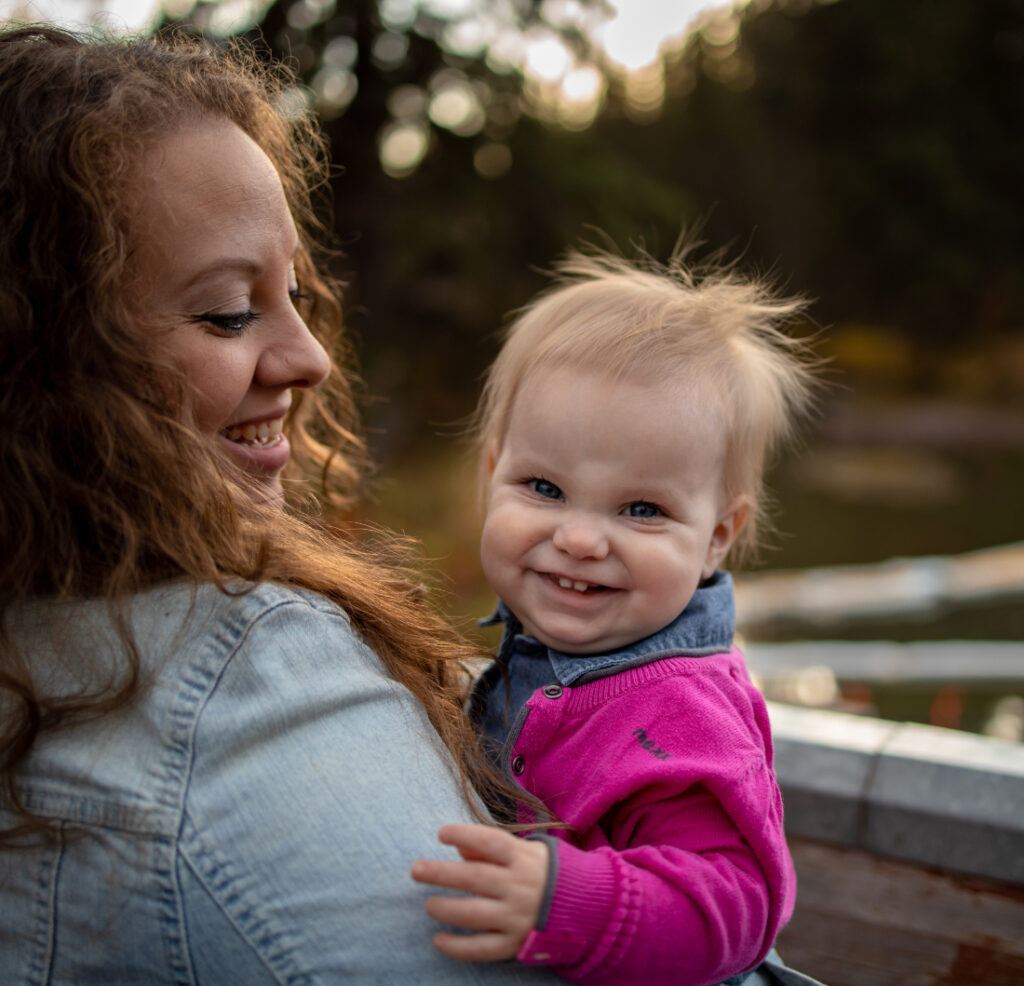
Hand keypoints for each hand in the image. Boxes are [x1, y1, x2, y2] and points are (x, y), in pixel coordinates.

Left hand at [411, 823, 548, 961]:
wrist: (586, 907)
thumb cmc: (545, 872)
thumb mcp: (527, 852)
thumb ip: (492, 849)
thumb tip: (459, 848)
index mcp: (523, 857)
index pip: (489, 841)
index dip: (464, 834)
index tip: (441, 833)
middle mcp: (519, 886)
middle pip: (474, 877)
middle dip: (442, 873)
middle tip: (416, 870)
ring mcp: (517, 916)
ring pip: (474, 914)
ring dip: (445, 909)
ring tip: (428, 904)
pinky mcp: (515, 943)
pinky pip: (482, 948)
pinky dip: (457, 947)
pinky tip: (438, 940)